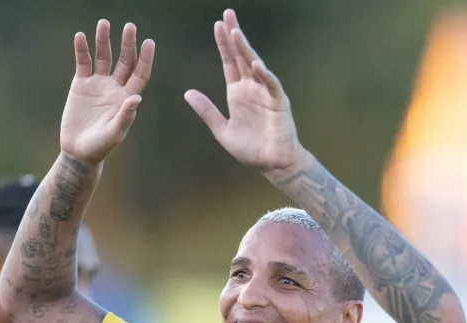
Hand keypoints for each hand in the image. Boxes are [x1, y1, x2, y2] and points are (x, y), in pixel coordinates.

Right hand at [60, 20, 154, 164]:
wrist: (79, 151)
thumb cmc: (101, 146)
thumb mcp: (115, 133)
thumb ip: (125, 116)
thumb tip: (136, 98)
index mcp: (128, 97)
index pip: (140, 73)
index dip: (145, 58)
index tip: (149, 42)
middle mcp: (116, 87)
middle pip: (124, 61)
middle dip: (128, 44)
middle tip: (130, 26)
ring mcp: (98, 84)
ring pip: (103, 57)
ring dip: (103, 41)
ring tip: (104, 23)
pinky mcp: (81, 84)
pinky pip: (83, 63)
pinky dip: (82, 50)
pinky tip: (81, 36)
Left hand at [184, 10, 305, 172]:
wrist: (271, 163)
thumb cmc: (250, 149)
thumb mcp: (222, 130)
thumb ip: (207, 111)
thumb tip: (187, 93)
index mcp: (237, 93)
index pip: (229, 62)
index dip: (223, 44)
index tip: (217, 25)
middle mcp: (251, 88)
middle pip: (242, 56)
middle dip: (235, 36)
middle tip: (228, 14)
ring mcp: (266, 93)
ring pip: (255, 65)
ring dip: (246, 49)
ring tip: (236, 32)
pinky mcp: (279, 103)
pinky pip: (271, 85)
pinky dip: (264, 74)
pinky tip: (255, 64)